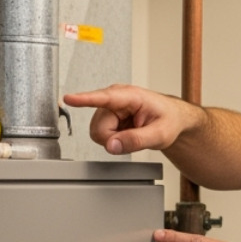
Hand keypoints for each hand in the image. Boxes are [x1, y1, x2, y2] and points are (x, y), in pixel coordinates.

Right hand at [63, 85, 197, 155]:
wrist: (172, 118)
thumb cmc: (169, 120)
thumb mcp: (160, 134)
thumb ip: (137, 140)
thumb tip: (112, 145)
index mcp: (130, 96)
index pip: (103, 98)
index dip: (84, 99)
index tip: (68, 98)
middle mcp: (115, 98)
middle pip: (99, 128)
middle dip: (114, 139)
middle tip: (134, 136)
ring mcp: (108, 107)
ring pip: (98, 133)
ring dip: (115, 139)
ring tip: (132, 132)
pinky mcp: (105, 116)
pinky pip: (101, 135)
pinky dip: (114, 139)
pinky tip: (126, 132)